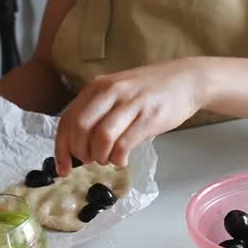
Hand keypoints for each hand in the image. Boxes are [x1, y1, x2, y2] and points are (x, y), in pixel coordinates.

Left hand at [55, 59, 205, 173]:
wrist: (186, 79)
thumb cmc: (148, 90)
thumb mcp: (117, 92)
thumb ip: (98, 112)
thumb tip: (78, 145)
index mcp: (97, 86)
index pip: (68, 120)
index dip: (61, 148)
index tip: (63, 168)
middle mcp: (110, 91)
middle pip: (80, 128)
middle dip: (81, 153)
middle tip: (90, 160)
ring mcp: (130, 103)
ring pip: (102, 137)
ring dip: (100, 157)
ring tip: (108, 159)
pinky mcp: (149, 117)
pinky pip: (124, 144)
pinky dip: (118, 158)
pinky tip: (122, 159)